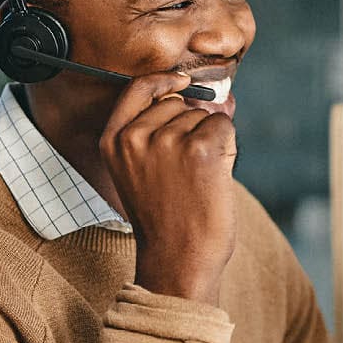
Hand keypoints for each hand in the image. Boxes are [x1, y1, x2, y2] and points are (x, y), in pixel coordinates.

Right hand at [99, 71, 237, 305]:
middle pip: (180, 103)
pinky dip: (228, 148)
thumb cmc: (167, 222)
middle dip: (194, 127)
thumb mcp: (144, 173)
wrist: (177, 261)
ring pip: (205, 116)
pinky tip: (214, 178)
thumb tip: (221, 97)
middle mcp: (136, 136)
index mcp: (114, 141)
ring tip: (198, 181)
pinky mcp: (200, 149)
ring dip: (212, 142)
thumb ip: (166, 132)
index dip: (164, 81)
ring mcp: (167, 140)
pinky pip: (224, 127)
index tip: (183, 82)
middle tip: (188, 173)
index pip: (138, 89)